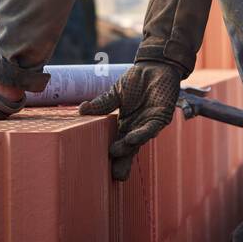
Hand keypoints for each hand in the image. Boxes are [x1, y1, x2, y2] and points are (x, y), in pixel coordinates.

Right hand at [78, 60, 182, 180]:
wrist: (155, 66)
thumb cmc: (137, 80)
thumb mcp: (115, 93)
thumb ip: (102, 104)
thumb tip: (81, 110)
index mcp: (125, 124)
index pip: (117, 143)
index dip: (113, 156)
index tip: (104, 169)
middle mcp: (137, 128)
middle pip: (129, 148)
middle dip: (123, 161)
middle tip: (115, 175)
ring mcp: (149, 124)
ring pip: (138, 140)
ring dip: (128, 147)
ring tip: (115, 153)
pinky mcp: (161, 117)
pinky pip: (150, 128)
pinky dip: (141, 134)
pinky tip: (131, 138)